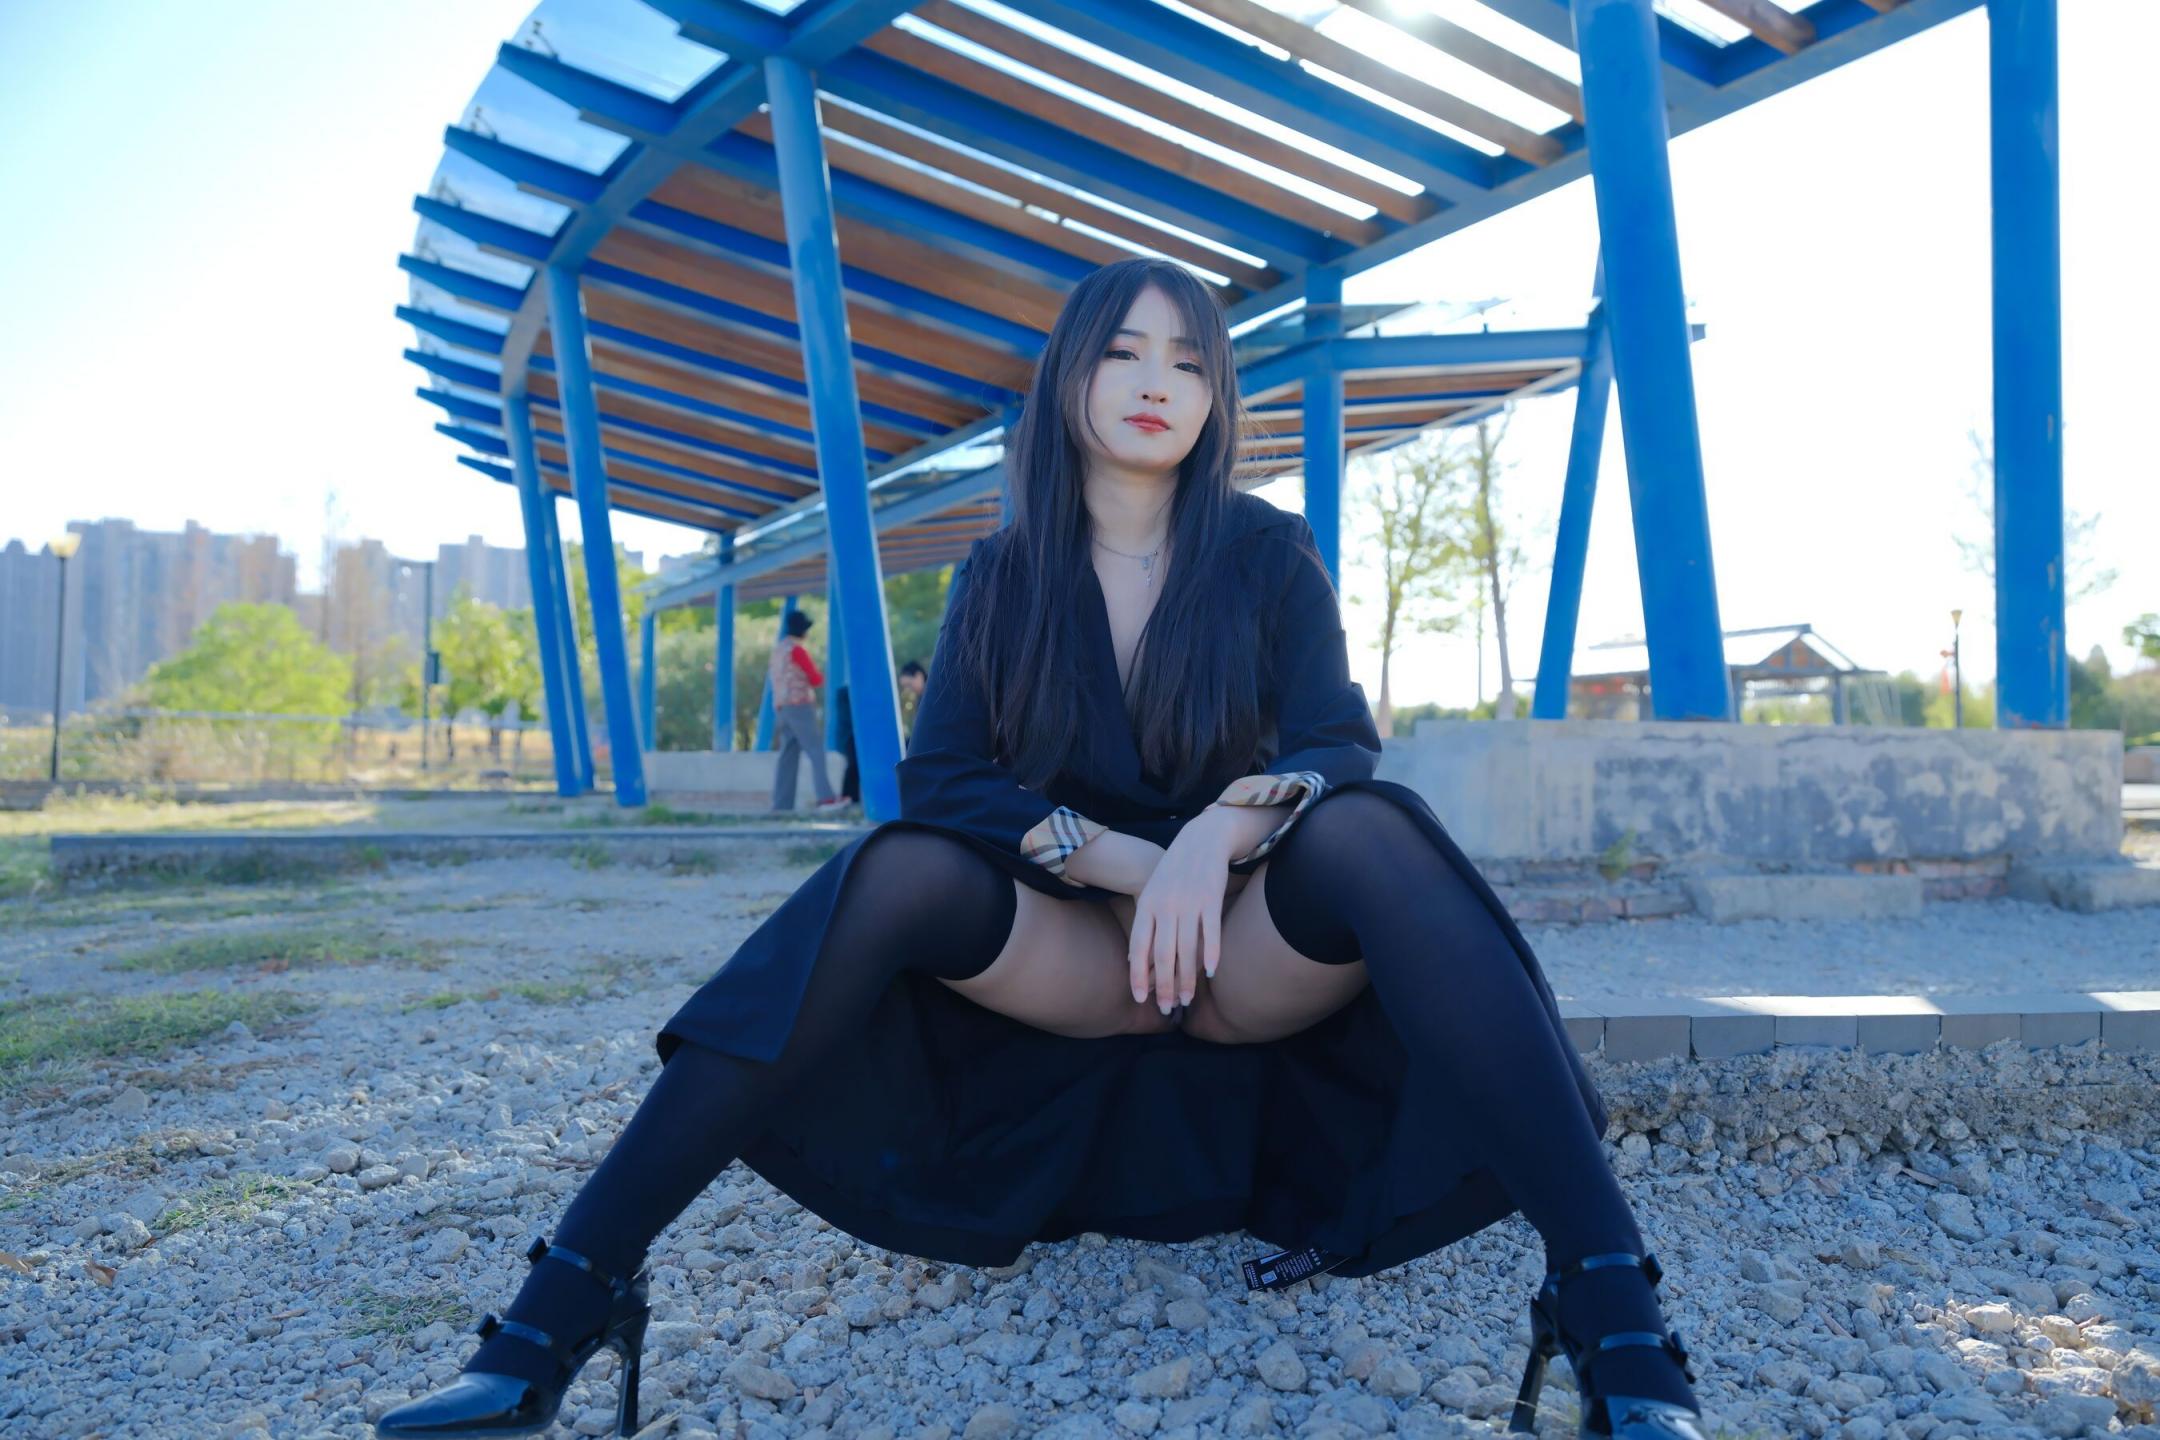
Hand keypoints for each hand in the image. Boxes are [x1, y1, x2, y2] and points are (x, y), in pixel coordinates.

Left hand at [1127, 810, 1238, 1015]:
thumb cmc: (1174, 873)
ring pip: (1187, 949)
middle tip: (1166, 1008)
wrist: (1201, 839)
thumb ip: (1145, 927)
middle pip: (1163, 954)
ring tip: (1187, 999)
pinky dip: (1211, 954)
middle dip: (1163, 986)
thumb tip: (1135, 963)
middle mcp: (1166, 905)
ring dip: (1187, 979)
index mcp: (1147, 905)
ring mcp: (1189, 902)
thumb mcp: (1152, 895)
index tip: (1140, 998)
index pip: (1138, 947)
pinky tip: (1211, 973)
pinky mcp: (1211, 898)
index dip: (1138, 975)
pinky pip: (1211, 932)